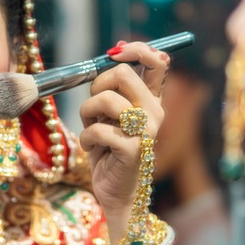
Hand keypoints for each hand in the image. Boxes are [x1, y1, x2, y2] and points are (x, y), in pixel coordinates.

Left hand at [79, 40, 169, 241]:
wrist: (118, 194)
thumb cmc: (110, 152)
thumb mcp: (112, 116)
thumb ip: (114, 89)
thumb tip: (110, 56)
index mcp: (152, 101)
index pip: (157, 61)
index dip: (135, 50)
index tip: (114, 54)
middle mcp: (155, 113)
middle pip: (122, 74)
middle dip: (97, 86)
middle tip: (94, 107)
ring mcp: (146, 132)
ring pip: (106, 100)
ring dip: (87, 114)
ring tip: (92, 130)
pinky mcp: (133, 150)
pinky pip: (98, 130)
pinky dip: (87, 138)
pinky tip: (92, 149)